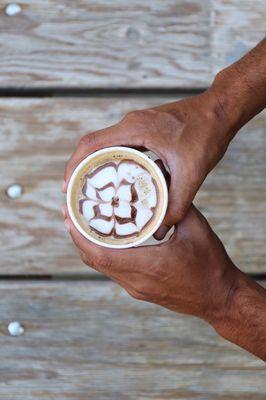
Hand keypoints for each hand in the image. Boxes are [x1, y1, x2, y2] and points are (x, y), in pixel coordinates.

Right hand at [63, 89, 233, 238]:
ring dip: (94, 165)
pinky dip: (110, 161)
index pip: (91, 144)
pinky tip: (115, 179)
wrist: (220, 112)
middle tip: (76, 194)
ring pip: (105, 144)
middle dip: (80, 169)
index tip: (67, 186)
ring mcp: (137, 124)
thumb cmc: (207, 134)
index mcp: (135, 128)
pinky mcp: (145, 128)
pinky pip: (119, 144)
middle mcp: (131, 123)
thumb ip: (177, 203)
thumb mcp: (192, 173)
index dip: (74, 165)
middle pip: (92, 145)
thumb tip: (161, 229)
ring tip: (90, 190)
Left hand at [63, 203, 237, 320]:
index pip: (101, 255)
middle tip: (69, 213)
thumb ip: (178, 202)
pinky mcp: (141, 291)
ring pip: (102, 268)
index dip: (80, 237)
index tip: (68, 217)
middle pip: (94, 261)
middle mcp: (136, 282)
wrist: (220, 299)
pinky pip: (113, 272)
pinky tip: (105, 240)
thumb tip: (163, 175)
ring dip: (88, 246)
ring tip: (83, 223)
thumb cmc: (211, 265)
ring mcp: (137, 289)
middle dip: (78, 237)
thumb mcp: (197, 229)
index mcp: (148, 266)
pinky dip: (103, 255)